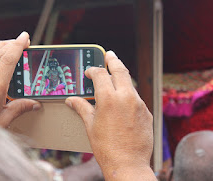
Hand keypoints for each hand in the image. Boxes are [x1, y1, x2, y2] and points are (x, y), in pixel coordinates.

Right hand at [65, 51, 154, 179]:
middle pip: (120, 70)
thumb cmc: (106, 147)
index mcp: (108, 99)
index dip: (93, 70)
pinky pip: (136, 98)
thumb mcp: (90, 125)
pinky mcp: (146, 112)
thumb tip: (71, 100)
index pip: (100, 74)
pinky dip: (129, 94)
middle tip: (109, 55)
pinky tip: (123, 101)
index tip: (89, 71)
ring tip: (116, 76)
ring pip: (130, 83)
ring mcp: (139, 104)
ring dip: (122, 78)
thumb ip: (81, 107)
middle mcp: (126, 97)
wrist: (128, 164)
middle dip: (113, 60)